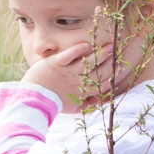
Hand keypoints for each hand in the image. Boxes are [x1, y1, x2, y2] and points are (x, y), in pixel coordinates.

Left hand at [23, 40, 153, 107]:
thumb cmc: (53, 102)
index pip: (103, 82)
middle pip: (100, 71)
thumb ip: (86, 104)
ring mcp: (67, 72)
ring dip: (100, 54)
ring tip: (110, 46)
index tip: (121, 66)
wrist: (32, 98)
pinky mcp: (55, 64)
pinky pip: (68, 56)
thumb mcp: (72, 108)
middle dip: (110, 62)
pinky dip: (77, 51)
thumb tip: (98, 100)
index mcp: (83, 91)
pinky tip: (85, 45)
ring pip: (88, 62)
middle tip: (119, 51)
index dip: (113, 74)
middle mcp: (78, 81)